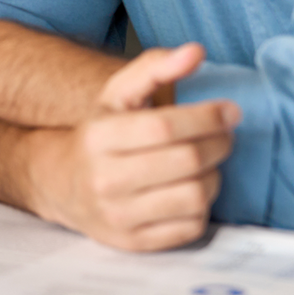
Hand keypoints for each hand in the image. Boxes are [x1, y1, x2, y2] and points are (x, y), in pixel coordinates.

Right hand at [34, 44, 238, 250]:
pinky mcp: (134, 243)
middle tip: (225, 135)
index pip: (164, 126)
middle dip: (219, 144)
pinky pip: (191, 226)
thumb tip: (195, 52)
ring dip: (214, 176)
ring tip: (207, 164)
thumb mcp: (117, 96)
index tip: (230, 111)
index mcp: (98, 137)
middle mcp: (104, 179)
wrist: (64, 186)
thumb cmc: (101, 136)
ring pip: (195, 196)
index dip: (206, 117)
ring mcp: (118, 215)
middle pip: (186, 161)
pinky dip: (202, 206)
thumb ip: (154, 67)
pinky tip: (191, 189)